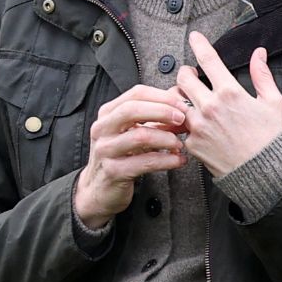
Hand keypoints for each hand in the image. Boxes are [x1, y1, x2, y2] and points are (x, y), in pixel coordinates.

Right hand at [74, 84, 187, 228]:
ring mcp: (106, 150)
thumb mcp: (130, 131)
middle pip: (133, 110)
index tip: (182, 104)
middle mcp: (103, 129)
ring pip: (140, 136)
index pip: (136, 94)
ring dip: (166, 138)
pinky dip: (166, 160)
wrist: (99, 188)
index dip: (162, 97)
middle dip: (163, 111)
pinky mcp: (114, 171)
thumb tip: (179, 101)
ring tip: (179, 144)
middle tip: (182, 119)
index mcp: (108, 113)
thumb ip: (152, 116)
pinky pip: (145, 162)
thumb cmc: (119, 156)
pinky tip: (178, 160)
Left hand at [174, 36, 281, 176]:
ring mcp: (198, 126)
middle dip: (186, 73)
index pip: (208, 59)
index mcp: (230, 93)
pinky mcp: (192, 143)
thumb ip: (262, 75)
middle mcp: (210, 106)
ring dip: (181, 97)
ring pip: (177, 101)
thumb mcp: (273, 103)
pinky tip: (195, 124)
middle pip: (183, 78)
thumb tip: (259, 54)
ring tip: (191, 100)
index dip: (199, 44)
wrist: (263, 175)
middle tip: (191, 75)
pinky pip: (181, 126)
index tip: (194, 37)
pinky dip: (184, 122)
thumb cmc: (270, 140)